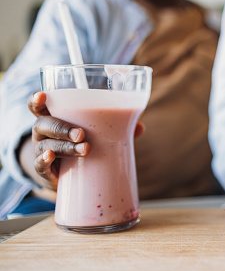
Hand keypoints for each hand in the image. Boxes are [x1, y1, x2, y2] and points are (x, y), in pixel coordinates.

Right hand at [26, 92, 145, 188]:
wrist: (70, 175)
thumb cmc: (83, 144)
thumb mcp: (98, 133)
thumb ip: (117, 127)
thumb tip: (140, 127)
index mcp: (55, 117)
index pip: (40, 105)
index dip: (37, 99)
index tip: (43, 95)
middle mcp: (44, 132)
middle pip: (44, 124)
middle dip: (62, 127)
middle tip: (82, 134)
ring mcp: (41, 150)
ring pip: (47, 145)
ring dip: (65, 146)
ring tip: (85, 149)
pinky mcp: (44, 170)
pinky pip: (39, 165)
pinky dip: (44, 161)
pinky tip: (51, 157)